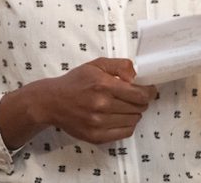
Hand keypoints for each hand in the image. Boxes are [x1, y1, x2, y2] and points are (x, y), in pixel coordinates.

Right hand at [39, 58, 157, 143]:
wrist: (51, 102)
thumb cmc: (75, 82)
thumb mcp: (95, 65)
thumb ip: (119, 65)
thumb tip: (136, 77)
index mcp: (103, 85)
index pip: (139, 94)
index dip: (148, 92)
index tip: (148, 91)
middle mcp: (101, 105)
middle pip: (138, 108)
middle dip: (140, 102)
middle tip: (133, 98)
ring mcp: (99, 122)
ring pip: (133, 120)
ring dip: (133, 113)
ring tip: (123, 107)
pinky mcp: (96, 136)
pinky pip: (125, 133)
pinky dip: (127, 125)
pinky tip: (119, 118)